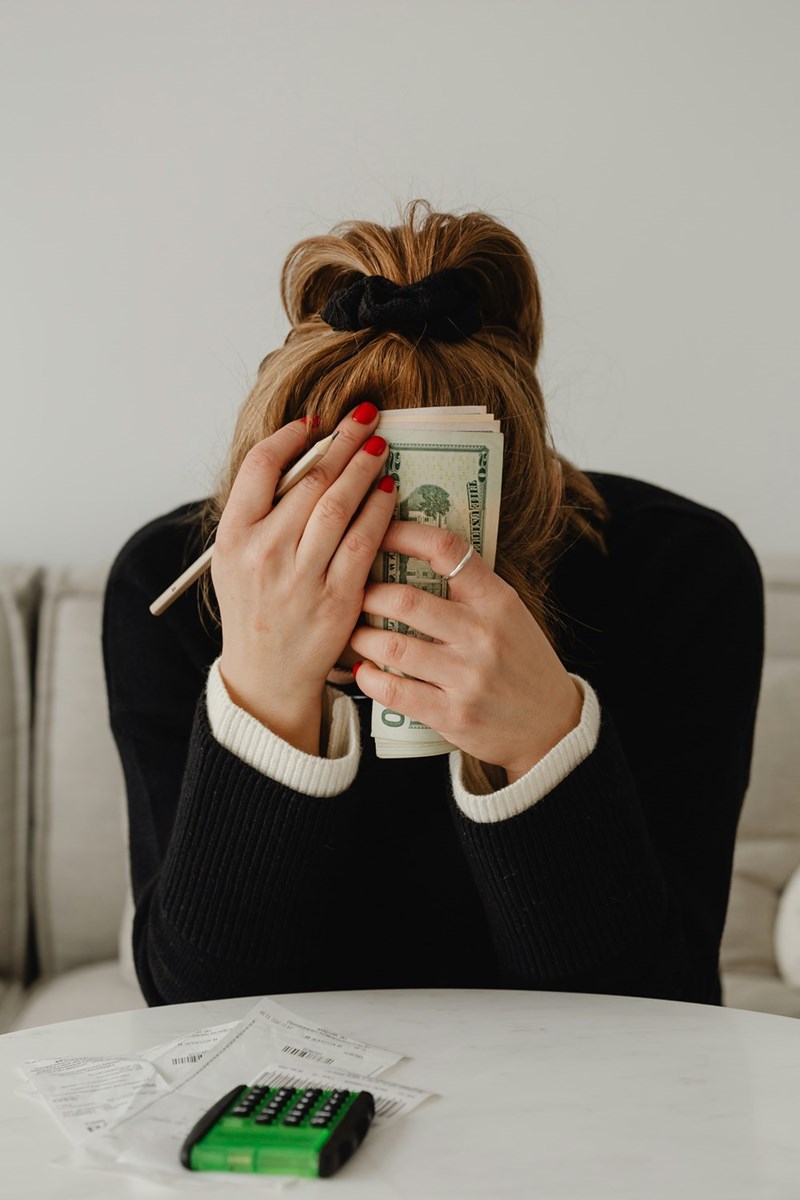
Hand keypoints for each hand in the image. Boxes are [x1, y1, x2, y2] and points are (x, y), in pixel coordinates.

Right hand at [212, 401, 395, 753]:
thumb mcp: (234, 559)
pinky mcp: (337, 598)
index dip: (290, 437)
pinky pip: (363, 542)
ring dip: (363, 468)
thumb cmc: (254, 607)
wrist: (266, 674)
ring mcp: (301, 577)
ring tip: (378, 446)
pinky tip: (389, 490)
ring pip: (337, 505)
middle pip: (308, 481)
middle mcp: (263, 554)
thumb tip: (299, 456)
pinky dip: (379, 510)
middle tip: (365, 417)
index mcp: (233, 538)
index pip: (259, 467)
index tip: (314, 421)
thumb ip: (258, 512)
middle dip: (341, 442)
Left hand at [349, 522, 582, 782]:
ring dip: (362, 637)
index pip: (446, 550)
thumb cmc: (524, 663)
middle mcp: (483, 634)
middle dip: (368, 594)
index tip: (377, 531)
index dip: (404, 534)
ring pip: (392, 647)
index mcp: (497, 600)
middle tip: (354, 594)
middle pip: (406, 599)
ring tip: (355, 633)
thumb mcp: (510, 615)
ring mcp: (468, 677)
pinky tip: (362, 671)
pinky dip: (368, 679)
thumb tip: (410, 555)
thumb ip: (469, 590)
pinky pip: (395, 692)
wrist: (553, 725)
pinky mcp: (453, 714)